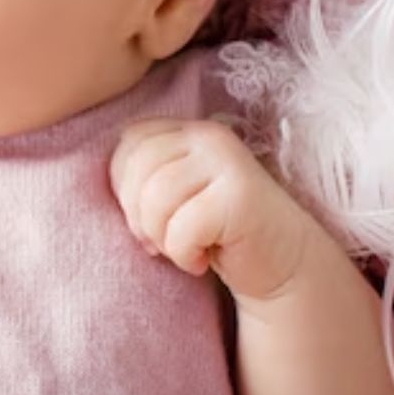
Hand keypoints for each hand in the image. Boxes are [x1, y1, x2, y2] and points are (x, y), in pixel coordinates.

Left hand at [109, 118, 318, 304]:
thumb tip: (112, 194)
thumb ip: (144, 180)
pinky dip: (185, 255)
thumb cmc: (217, 233)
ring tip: (185, 249)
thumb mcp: (175, 198)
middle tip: (162, 243)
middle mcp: (208, 136)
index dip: (124, 189)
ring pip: (156, 199)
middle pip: (138, 171)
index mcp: (187, 130)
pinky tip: (203, 260)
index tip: (146, 221)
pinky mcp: (241, 195)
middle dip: (140, 218)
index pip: (128, 144)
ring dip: (163, 239)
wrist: (280, 264)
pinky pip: (183, 228)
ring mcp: (227, 161)